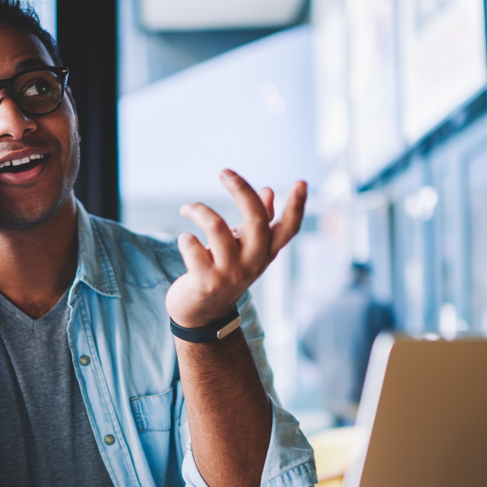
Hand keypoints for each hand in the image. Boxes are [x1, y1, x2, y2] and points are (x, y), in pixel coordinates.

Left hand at [166, 169, 306, 328]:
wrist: (201, 314)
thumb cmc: (224, 272)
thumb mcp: (245, 249)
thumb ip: (258, 222)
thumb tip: (269, 191)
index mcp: (266, 253)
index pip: (289, 229)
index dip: (297, 207)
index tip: (301, 182)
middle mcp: (253, 263)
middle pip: (256, 220)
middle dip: (240, 190)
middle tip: (224, 172)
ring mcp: (230, 274)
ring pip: (216, 227)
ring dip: (198, 210)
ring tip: (187, 208)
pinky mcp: (206, 282)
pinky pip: (193, 246)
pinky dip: (185, 238)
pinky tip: (185, 240)